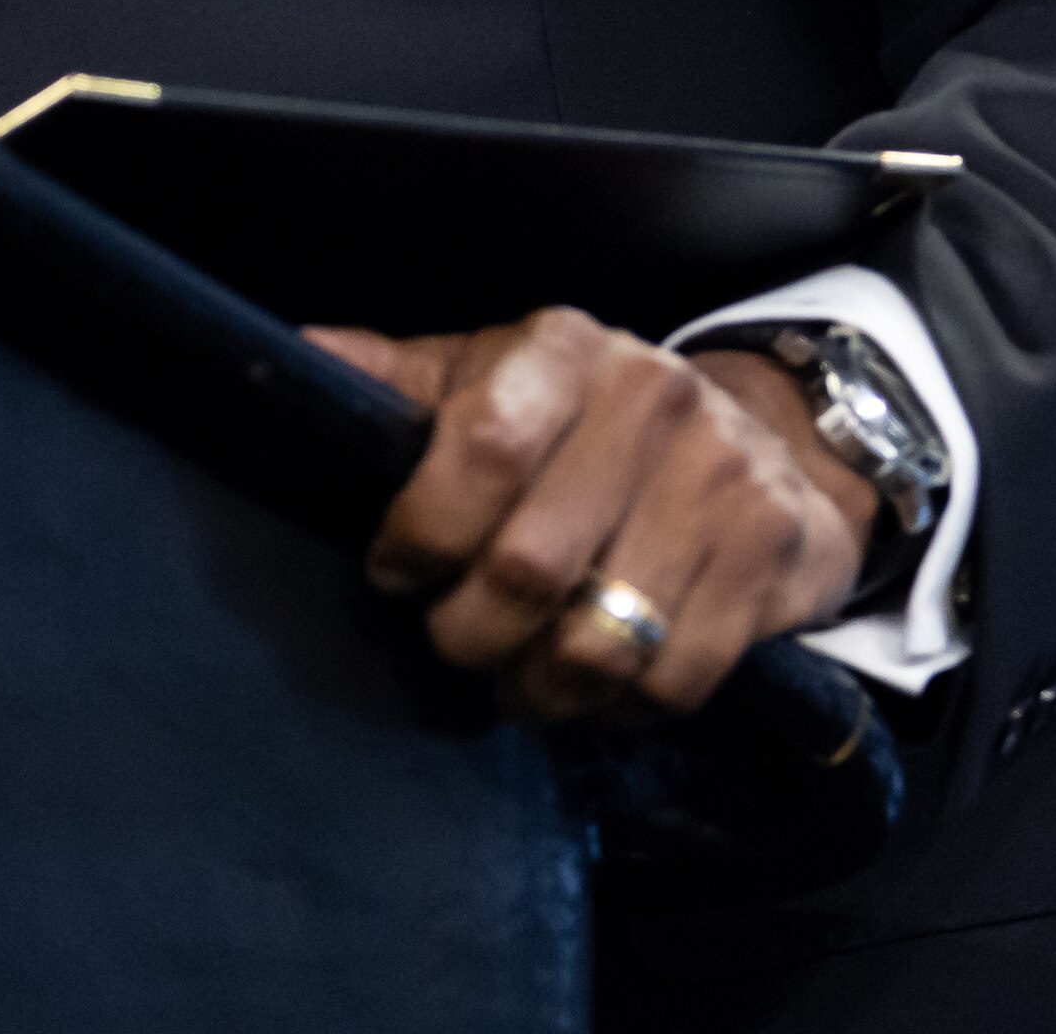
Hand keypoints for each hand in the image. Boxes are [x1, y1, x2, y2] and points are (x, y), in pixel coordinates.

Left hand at [307, 308, 876, 725]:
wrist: (767, 436)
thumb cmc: (585, 419)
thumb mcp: (488, 377)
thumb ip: (395, 382)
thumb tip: (284, 355)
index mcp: (562, 349)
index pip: (482, 444)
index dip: (423, 530)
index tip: (396, 571)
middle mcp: (649, 398)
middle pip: (530, 566)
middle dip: (470, 633)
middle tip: (455, 643)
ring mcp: (720, 476)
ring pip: (601, 640)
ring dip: (540, 686)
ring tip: (518, 677)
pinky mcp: (770, 553)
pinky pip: (675, 679)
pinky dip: (621, 707)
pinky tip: (598, 684)